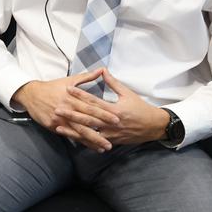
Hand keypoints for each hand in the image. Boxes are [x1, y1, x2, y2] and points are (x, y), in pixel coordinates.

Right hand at [12, 70, 119, 152]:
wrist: (31, 94)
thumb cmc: (52, 87)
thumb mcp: (69, 80)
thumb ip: (87, 77)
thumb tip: (101, 70)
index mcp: (72, 97)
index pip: (91, 106)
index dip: (104, 113)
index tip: (117, 118)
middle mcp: (67, 109)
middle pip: (87, 120)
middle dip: (102, 129)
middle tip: (114, 136)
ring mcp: (60, 119)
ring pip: (79, 131)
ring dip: (93, 140)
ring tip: (105, 146)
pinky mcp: (54, 126)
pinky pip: (69, 135)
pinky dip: (81, 141)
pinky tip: (90, 146)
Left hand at [56, 69, 170, 146]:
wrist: (154, 127)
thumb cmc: (140, 108)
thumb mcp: (128, 93)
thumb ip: (113, 83)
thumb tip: (102, 70)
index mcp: (115, 109)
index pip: (94, 101)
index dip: (80, 94)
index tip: (68, 88)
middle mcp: (112, 123)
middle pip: (88, 118)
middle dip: (72, 114)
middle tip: (57, 109)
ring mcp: (111, 134)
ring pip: (89, 133)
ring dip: (73, 130)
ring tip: (59, 126)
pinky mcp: (112, 141)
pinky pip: (95, 142)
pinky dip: (83, 141)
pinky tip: (72, 139)